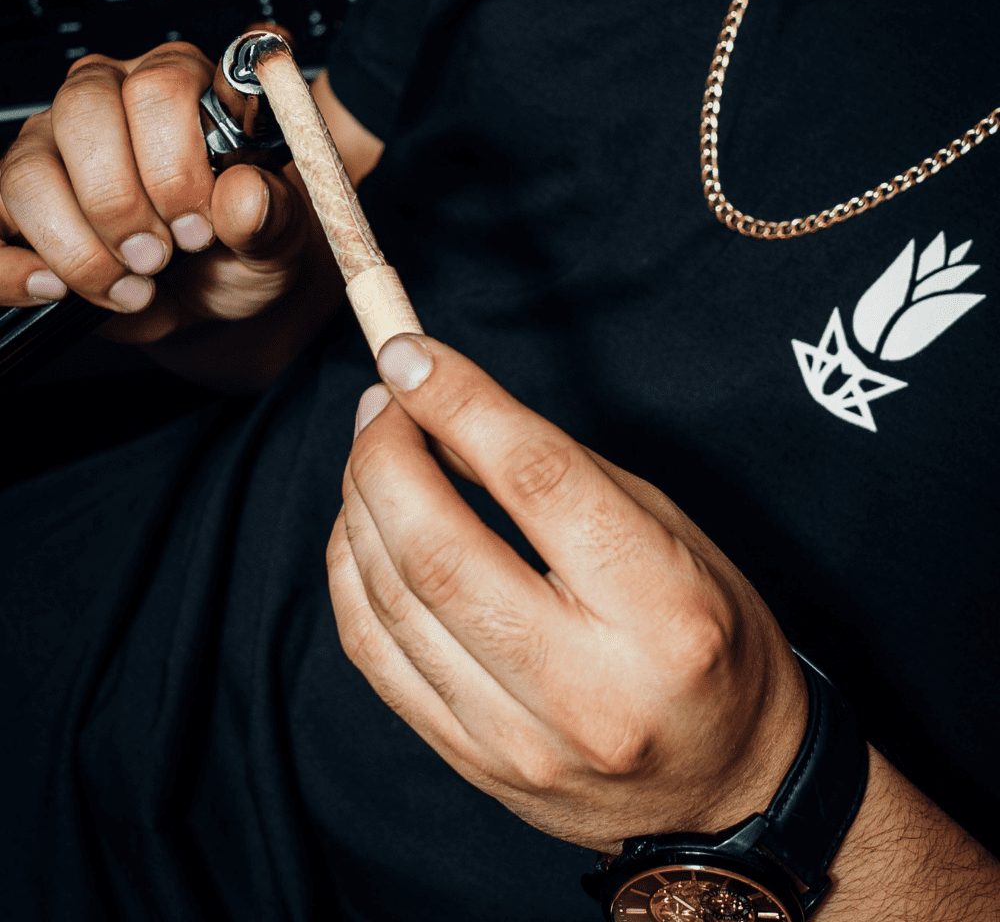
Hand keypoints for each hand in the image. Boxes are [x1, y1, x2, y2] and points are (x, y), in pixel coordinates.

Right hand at [0, 41, 318, 345]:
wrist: (216, 300)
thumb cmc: (245, 250)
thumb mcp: (277, 240)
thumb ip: (270, 215)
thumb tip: (244, 195)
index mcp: (183, 87)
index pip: (162, 86)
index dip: (176, 165)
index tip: (199, 229)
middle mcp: (110, 99)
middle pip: (85, 115)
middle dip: (124, 204)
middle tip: (162, 258)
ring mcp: (53, 146)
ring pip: (29, 172)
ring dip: (81, 247)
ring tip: (134, 287)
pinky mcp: (16, 202)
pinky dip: (16, 269)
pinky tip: (58, 290)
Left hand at [327, 334, 807, 852]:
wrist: (728, 788)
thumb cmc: (713, 642)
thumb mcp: (670, 534)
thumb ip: (561, 475)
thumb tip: (450, 420)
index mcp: (662, 608)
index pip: (537, 480)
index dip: (459, 401)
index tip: (410, 355)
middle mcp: (587, 684)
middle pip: (437, 547)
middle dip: (385, 455)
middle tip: (383, 403)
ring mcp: (520, 737)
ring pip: (389, 600)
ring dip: (360, 506)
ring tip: (372, 456)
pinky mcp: (475, 762)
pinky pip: (375, 656)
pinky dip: (352, 576)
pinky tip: (363, 531)